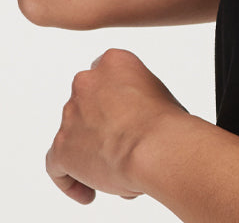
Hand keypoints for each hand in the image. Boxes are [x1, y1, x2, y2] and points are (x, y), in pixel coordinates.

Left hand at [46, 48, 188, 204]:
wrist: (154, 146)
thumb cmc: (165, 122)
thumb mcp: (158, 94)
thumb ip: (137, 101)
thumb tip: (134, 126)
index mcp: (114, 62)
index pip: (104, 79)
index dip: (110, 100)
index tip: (119, 115)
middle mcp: (87, 82)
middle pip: (85, 105)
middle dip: (98, 125)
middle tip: (118, 144)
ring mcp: (71, 113)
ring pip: (72, 134)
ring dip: (87, 152)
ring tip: (113, 173)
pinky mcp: (62, 146)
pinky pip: (57, 165)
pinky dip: (70, 180)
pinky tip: (89, 191)